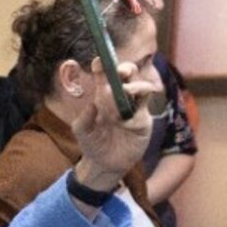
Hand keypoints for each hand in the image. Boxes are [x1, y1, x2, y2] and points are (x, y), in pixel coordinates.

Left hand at [72, 58, 160, 191]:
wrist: (105, 165)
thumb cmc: (92, 144)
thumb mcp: (82, 131)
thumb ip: (85, 118)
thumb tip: (94, 103)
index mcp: (102, 96)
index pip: (105, 74)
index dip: (103, 65)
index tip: (98, 62)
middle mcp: (119, 98)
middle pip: (128, 74)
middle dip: (125, 69)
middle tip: (119, 72)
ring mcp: (133, 107)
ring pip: (141, 86)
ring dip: (134, 86)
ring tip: (125, 92)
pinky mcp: (143, 119)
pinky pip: (145, 107)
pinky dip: (138, 107)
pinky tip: (127, 119)